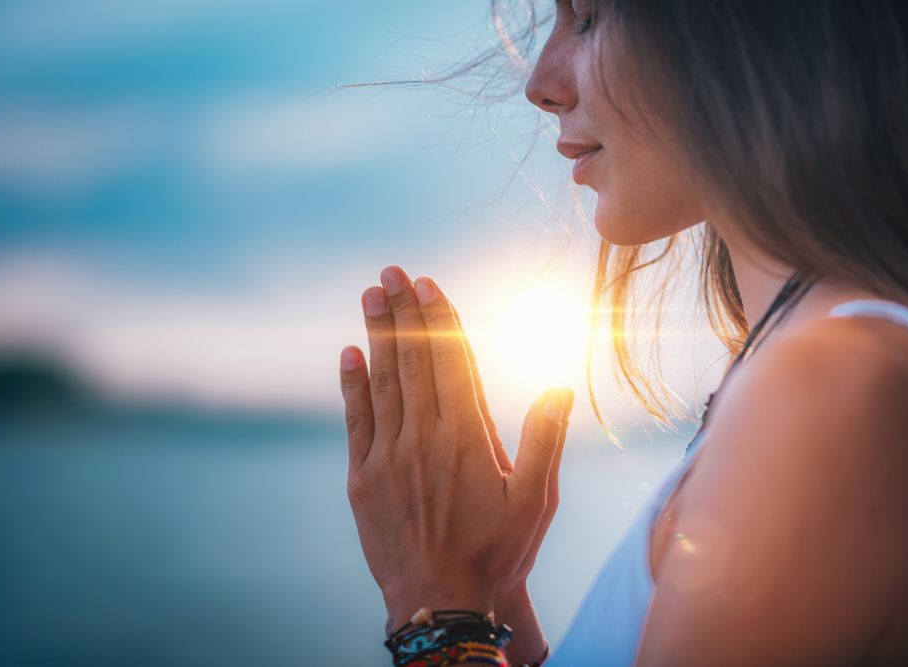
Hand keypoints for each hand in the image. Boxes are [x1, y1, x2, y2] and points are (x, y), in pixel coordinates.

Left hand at [338, 266, 572, 632]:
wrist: (442, 605)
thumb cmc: (497, 553)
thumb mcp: (536, 500)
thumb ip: (545, 438)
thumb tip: (559, 385)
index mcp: (468, 436)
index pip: (451, 361)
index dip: (439, 318)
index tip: (428, 283)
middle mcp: (425, 436)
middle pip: (413, 360)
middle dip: (403, 312)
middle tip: (391, 272)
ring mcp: (389, 456)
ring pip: (383, 382)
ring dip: (376, 335)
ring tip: (371, 296)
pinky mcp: (363, 477)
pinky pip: (356, 420)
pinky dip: (352, 384)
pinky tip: (348, 353)